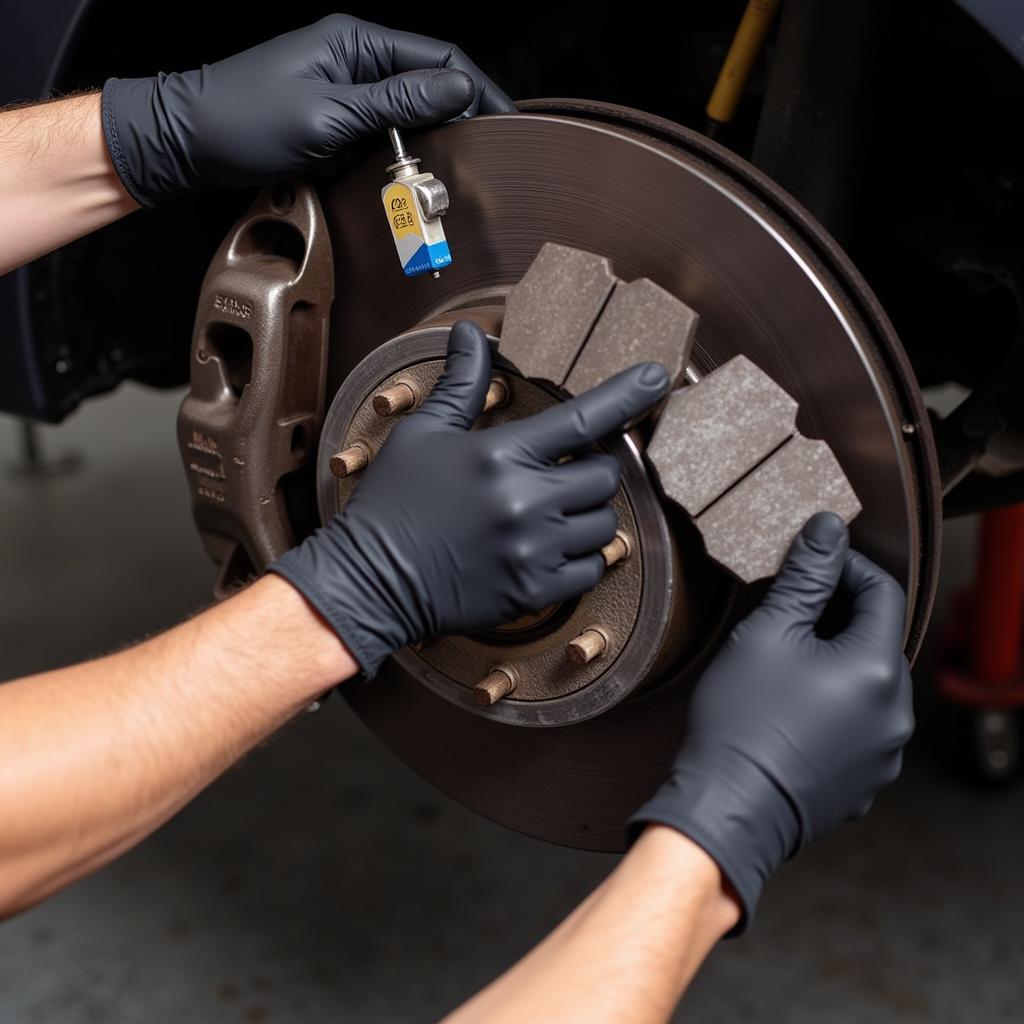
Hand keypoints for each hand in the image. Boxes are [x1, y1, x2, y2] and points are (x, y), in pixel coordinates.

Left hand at [101, 14, 514, 205]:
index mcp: (356, 42)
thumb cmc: (243, 119)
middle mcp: (354, 60)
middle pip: (428, 85)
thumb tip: (458, 90)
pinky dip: (400, 155)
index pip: (439, 58)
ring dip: (431, 140)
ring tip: (455, 171)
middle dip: (460, 118)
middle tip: (487, 157)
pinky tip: (411, 175)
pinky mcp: (333, 121)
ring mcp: (343, 91)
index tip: (507, 123)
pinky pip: (381, 134)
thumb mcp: (328, 112)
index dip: (479, 89)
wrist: (188, 142)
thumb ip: (397, 101)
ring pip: (408, 113)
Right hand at [270, 320, 670, 675]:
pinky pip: (590, 570)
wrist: (372, 580)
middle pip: (603, 477)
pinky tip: (547, 550)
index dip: (625, 395)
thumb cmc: (393, 503)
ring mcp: (533, 550)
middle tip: (560, 476)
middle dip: (590, 471)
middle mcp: (524, 501)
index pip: (581, 419)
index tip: (656, 378)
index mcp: (500, 455)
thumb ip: (461, 384)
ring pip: (603, 525)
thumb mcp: (424, 434)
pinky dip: (580, 559)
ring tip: (549, 515)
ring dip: (587, 516)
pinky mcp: (534, 591)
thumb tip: (470, 333)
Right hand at [628, 512, 913, 932]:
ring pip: (869, 683)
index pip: (883, 592)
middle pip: (877, 639)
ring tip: (783, 665)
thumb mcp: (767, 633)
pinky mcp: (865, 782)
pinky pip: (860, 726)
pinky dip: (835, 706)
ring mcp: (884, 753)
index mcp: (878, 669)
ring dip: (836, 663)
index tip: (810, 565)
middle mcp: (896, 713)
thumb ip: (805, 576)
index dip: (846, 567)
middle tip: (786, 615)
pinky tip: (791, 709)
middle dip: (837, 617)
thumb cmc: (742, 722)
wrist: (729, 809)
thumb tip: (827, 530)